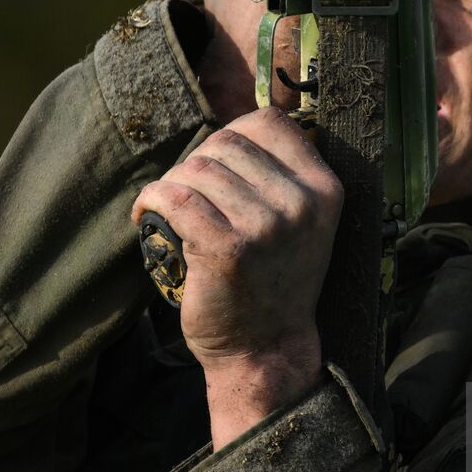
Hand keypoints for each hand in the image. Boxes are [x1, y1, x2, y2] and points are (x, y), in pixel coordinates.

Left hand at [132, 107, 341, 443]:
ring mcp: (266, 226)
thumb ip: (283, 176)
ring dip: (173, 185)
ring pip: (197, 168)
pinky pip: (175, 198)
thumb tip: (235, 126)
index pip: (271, 122)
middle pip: (226, 142)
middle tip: (187, 194)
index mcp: (325, 189)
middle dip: (196, 163)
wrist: (266, 349)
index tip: (218, 162)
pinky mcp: (227, 248)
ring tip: (171, 210)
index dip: (234, 133)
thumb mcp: (302, 222)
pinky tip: (146, 216)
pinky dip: (151, 201)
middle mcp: (301, 203)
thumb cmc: (276, 282)